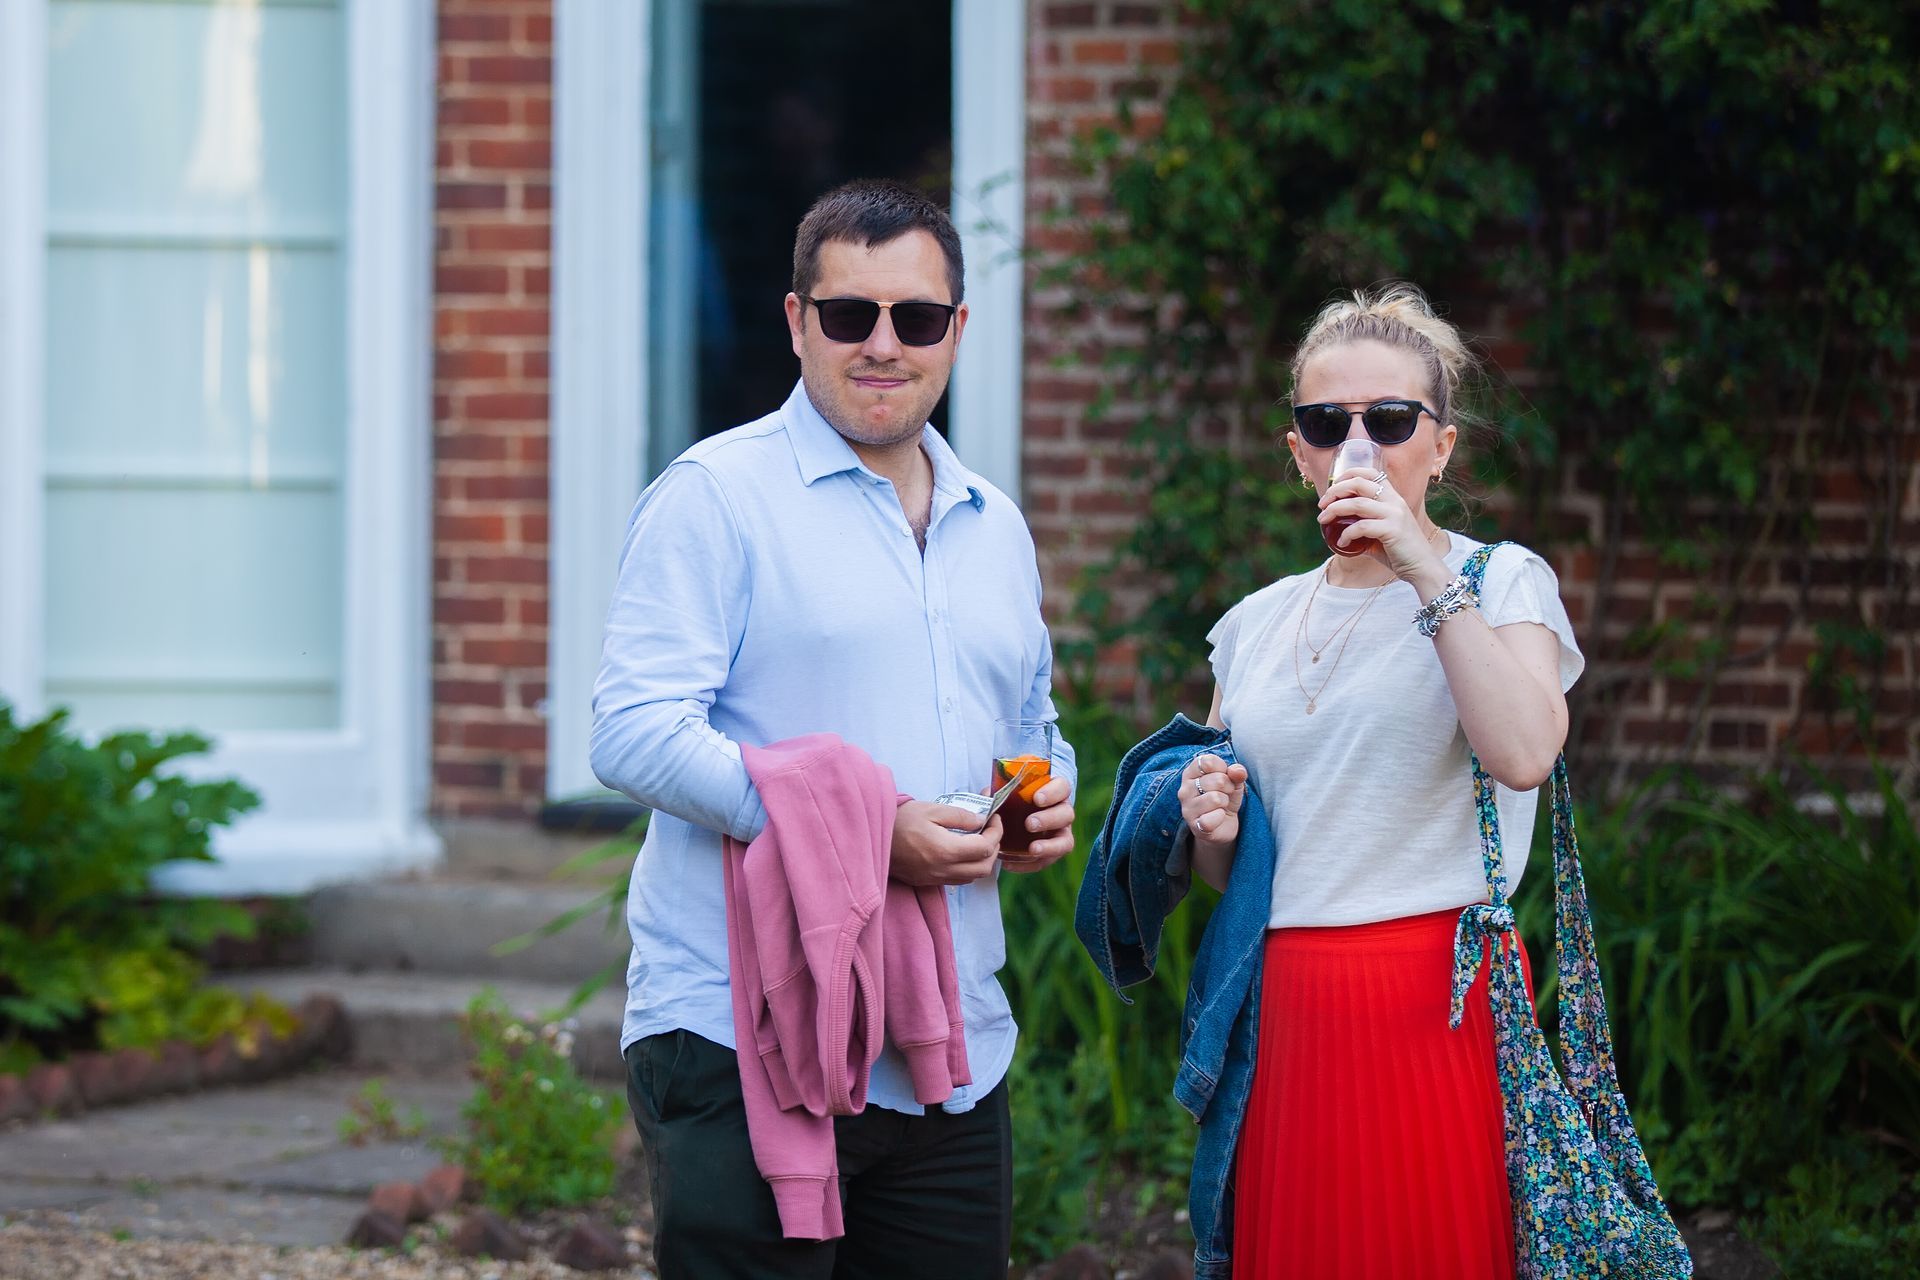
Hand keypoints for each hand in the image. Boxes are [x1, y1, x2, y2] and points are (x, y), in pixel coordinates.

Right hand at [890, 801, 1003, 886]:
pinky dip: (969, 868)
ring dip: (983, 860)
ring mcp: (936, 879)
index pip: (986, 847)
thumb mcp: (932, 809)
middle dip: (994, 848)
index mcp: (947, 850)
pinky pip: (958, 880)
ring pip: (973, 877)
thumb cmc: (901, 819)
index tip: (994, 817)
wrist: (874, 837)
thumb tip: (981, 821)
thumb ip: (961, 815)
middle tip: (991, 830)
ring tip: (979, 840)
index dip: (996, 831)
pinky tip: (962, 852)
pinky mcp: (928, 882)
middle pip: (984, 868)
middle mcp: (944, 869)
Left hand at [998, 776, 1074, 874]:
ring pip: (1065, 841)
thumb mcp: (1006, 794)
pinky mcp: (1051, 853)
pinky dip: (1028, 864)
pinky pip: (1046, 861)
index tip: (1037, 799)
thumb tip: (987, 796)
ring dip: (1049, 846)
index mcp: (1054, 792)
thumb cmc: (1012, 802)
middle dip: (1049, 819)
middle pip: (1066, 814)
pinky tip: (1010, 864)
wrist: (1011, 821)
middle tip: (1029, 824)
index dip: (1053, 792)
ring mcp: (1060, 834)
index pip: (1062, 788)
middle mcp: (1062, 813)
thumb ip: (998, 793)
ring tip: (1032, 849)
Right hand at [1181, 754, 1247, 847]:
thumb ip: (1236, 773)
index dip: (1223, 769)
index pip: (1208, 761)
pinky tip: (1217, 818)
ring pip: (1216, 798)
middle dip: (1229, 788)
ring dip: (1225, 803)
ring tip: (1221, 806)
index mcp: (1190, 773)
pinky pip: (1213, 818)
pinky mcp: (1194, 825)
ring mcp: (1187, 808)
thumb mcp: (1233, 782)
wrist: (1222, 827)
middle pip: (1218, 780)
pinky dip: (1221, 818)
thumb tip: (1238, 771)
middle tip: (1225, 795)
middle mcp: (1184, 789)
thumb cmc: (1225, 799)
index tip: (1224, 777)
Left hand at [1318, 470, 1446, 583]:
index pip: (1370, 473)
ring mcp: (1394, 515)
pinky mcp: (1392, 530)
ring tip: (1323, 520)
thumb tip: (1338, 531)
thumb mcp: (1381, 533)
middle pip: (1359, 483)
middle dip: (1335, 491)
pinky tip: (1340, 543)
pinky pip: (1361, 527)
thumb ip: (1364, 527)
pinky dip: (1346, 534)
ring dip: (1334, 510)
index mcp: (1393, 497)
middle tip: (1322, 504)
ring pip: (1356, 504)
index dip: (1347, 475)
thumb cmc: (1399, 552)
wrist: (1422, 567)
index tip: (1332, 487)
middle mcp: (1394, 501)